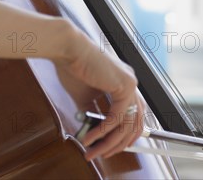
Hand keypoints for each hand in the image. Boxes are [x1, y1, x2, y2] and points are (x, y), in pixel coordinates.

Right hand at [54, 24, 144, 160]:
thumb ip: (93, 112)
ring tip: (94, 151)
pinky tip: (91, 137)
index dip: (124, 133)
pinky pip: (116, 118)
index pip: (132, 114)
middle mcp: (130, 82)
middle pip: (134, 123)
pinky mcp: (124, 86)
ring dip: (109, 142)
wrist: (68, 48)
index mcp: (123, 82)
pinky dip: (103, 131)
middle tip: (103, 153)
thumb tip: (92, 131)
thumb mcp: (85, 95)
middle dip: (118, 143)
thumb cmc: (73, 66)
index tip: (112, 145)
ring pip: (126, 124)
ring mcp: (130, 84)